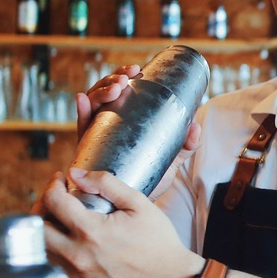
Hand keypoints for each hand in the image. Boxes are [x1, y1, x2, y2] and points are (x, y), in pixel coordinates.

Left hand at [39, 168, 204, 277]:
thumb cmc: (158, 241)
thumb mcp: (139, 203)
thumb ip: (107, 183)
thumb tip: (77, 173)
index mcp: (92, 232)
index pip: (53, 202)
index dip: (53, 184)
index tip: (61, 179)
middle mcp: (78, 255)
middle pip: (38, 227)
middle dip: (43, 205)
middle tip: (57, 196)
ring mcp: (77, 273)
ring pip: (43, 248)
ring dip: (47, 227)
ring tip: (64, 215)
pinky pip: (58, 263)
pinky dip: (60, 245)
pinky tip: (77, 236)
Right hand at [75, 64, 201, 200]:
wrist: (133, 207)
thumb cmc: (149, 180)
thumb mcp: (170, 161)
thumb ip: (184, 147)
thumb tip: (196, 127)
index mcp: (127, 120)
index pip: (124, 92)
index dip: (126, 76)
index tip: (138, 70)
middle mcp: (109, 123)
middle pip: (107, 92)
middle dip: (114, 79)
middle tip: (127, 78)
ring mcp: (97, 133)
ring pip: (94, 103)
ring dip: (102, 89)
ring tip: (116, 88)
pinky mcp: (87, 148)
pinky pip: (81, 126)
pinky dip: (80, 110)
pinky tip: (82, 99)